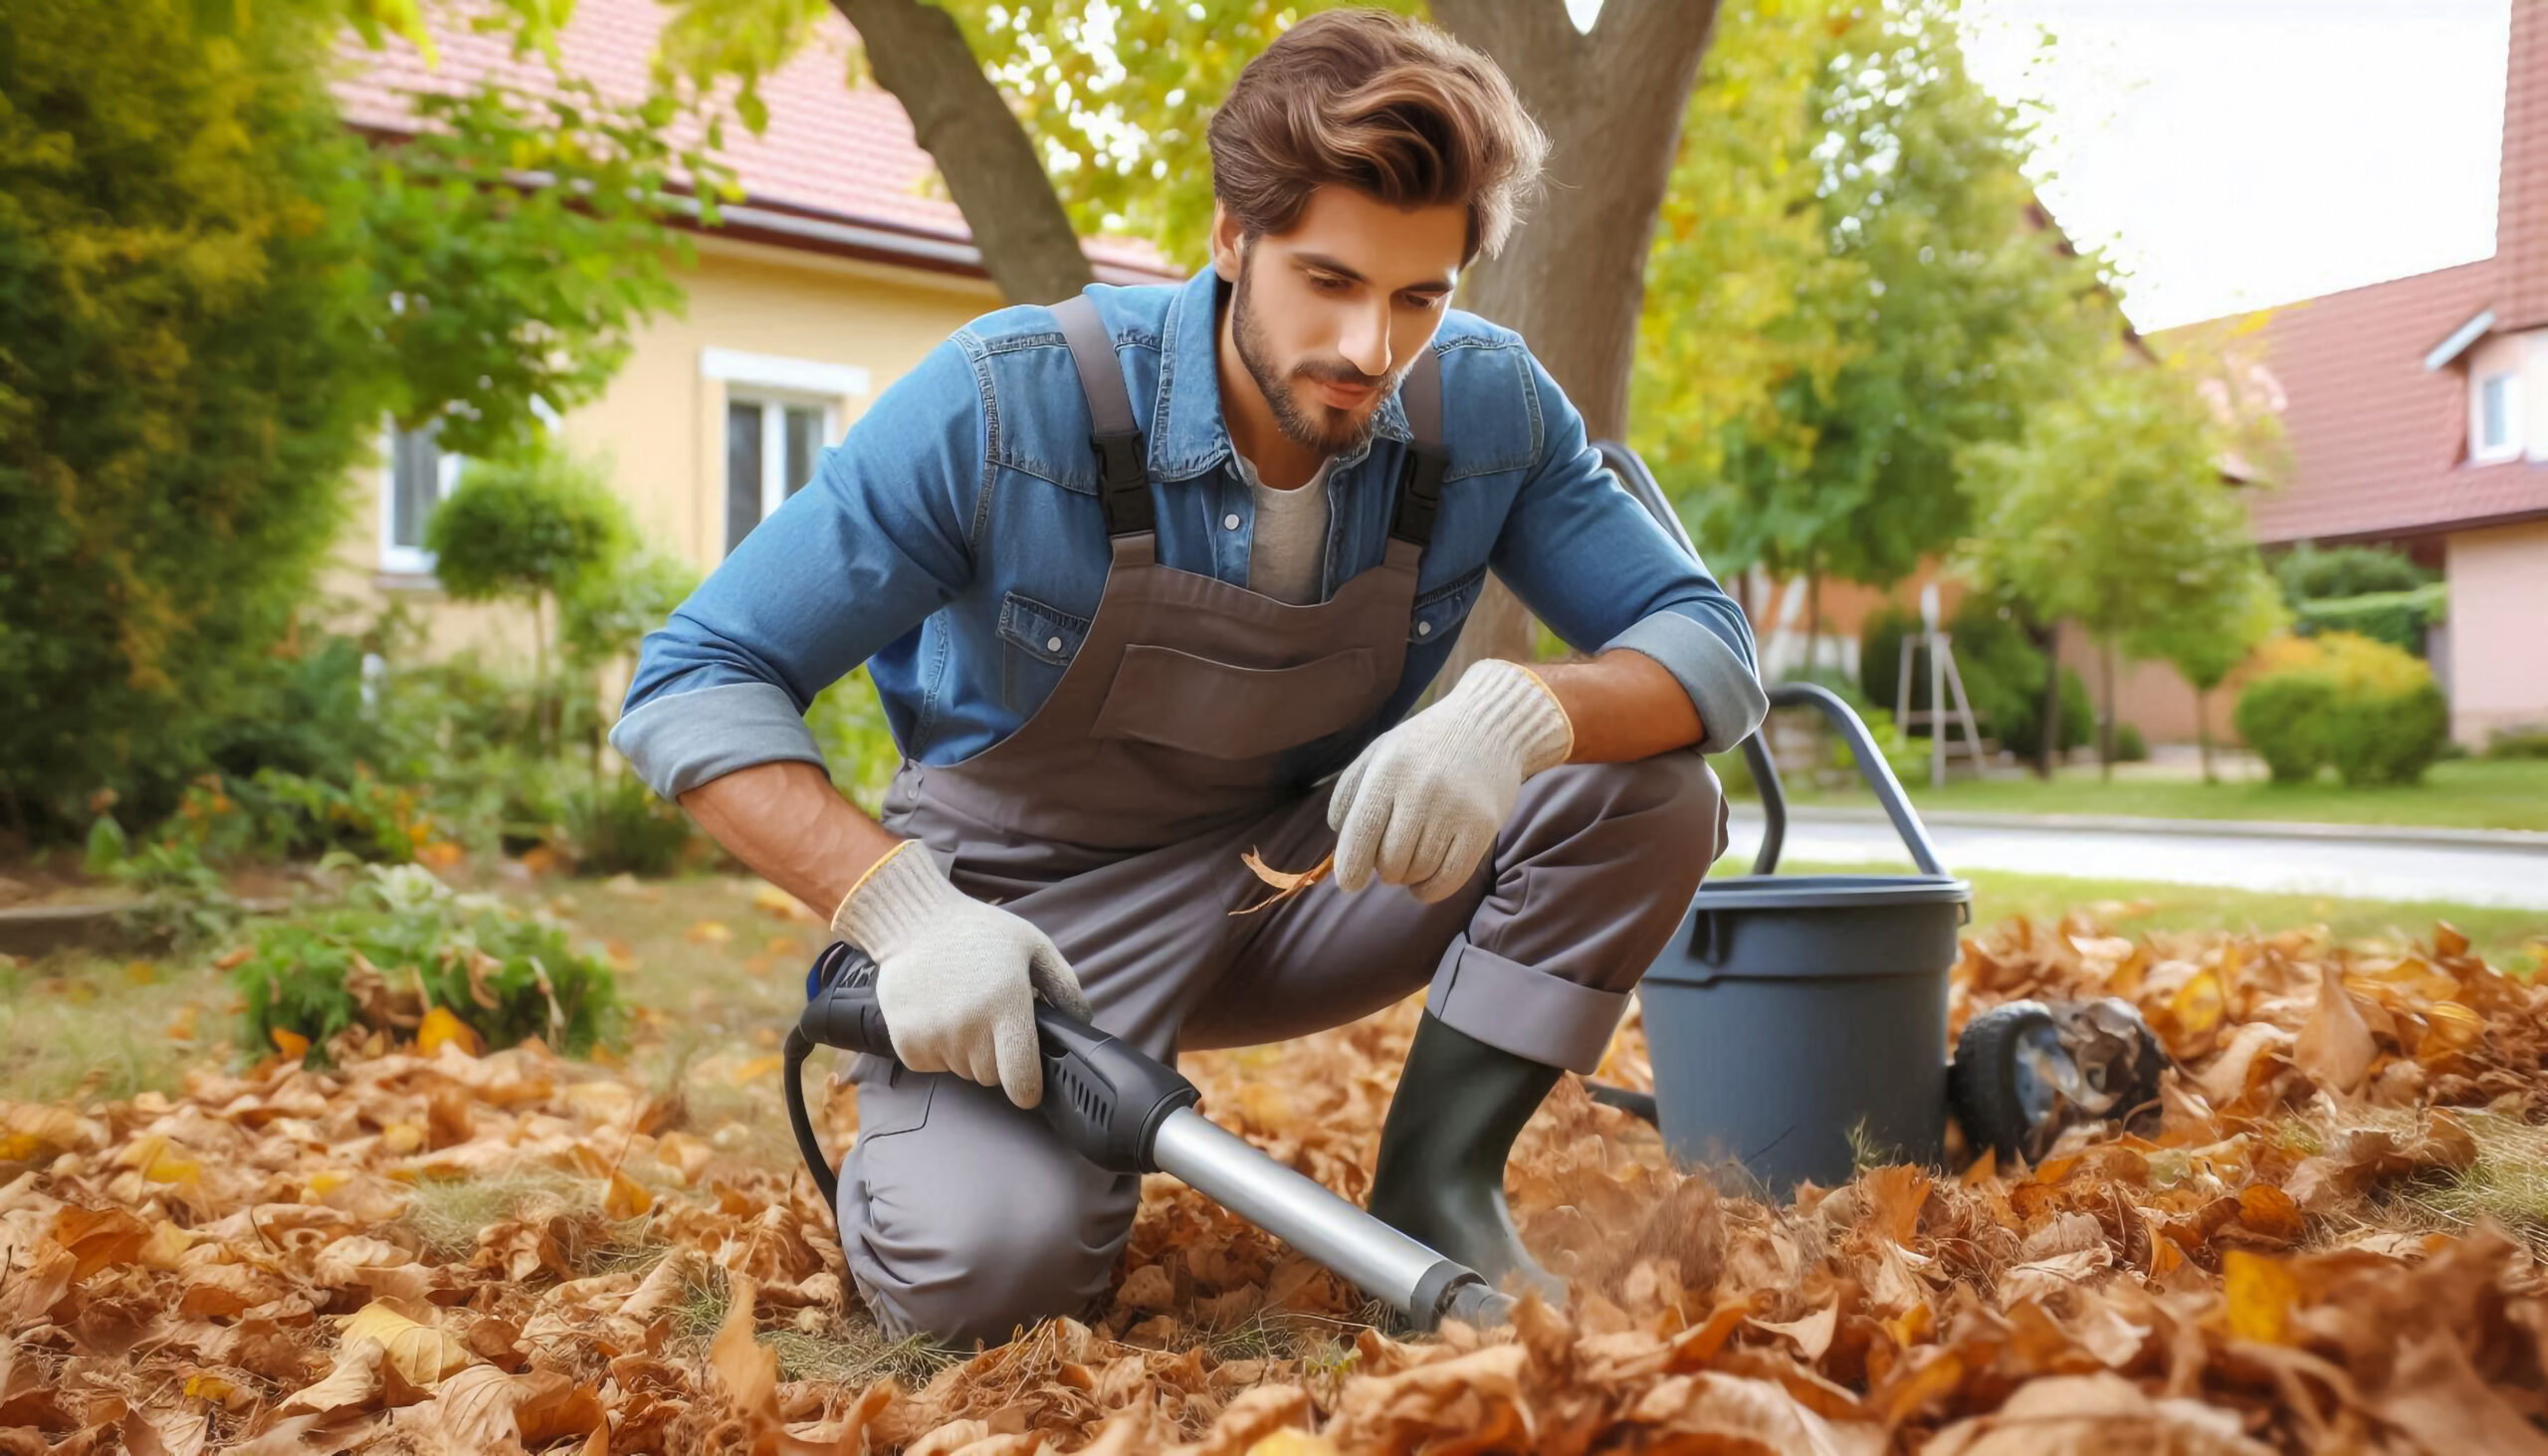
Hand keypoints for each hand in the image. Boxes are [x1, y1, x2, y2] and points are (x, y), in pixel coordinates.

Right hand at [829, 842, 1090, 1108]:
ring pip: (962, 1070)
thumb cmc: (980, 932)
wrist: (913, 921)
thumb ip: (1066, 987)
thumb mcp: (1034, 947)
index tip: (1028, 1084)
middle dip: (996, 1056)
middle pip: (991, 1077)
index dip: (1028, 1089)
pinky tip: (936, 1013)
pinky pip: (931, 1065)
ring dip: (965, 1051)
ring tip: (961, 1009)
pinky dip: (935, 1048)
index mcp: (1006, 1006)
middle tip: (988, 1019)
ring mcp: (934, 1036)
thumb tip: (1082, 1024)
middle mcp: (969, 1027)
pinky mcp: (906, 1043)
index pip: (1021, 1080)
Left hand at [1328, 658, 1573, 901]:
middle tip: (1391, 857)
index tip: (1351, 882)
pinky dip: (1432, 889)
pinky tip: (1424, 882)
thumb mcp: (1379, 752)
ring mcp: (1456, 810)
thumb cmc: (1426, 744)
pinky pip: (1451, 878)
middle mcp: (1421, 791)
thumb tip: (1340, 838)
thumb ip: (1350, 791)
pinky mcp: (1483, 826)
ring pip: (1419, 871)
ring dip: (1409, 876)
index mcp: (1389, 771)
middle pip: (1391, 860)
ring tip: (1412, 859)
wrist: (1490, 726)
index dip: (1351, 866)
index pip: (1362, 831)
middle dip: (1385, 869)